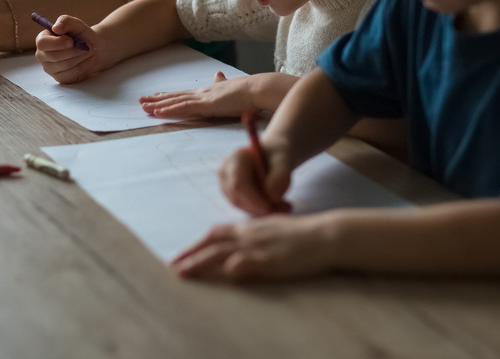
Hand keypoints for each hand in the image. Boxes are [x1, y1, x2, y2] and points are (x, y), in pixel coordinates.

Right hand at [35, 15, 114, 82]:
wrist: (94, 49)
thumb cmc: (82, 35)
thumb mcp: (76, 24)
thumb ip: (66, 21)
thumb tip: (56, 27)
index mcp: (42, 40)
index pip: (43, 43)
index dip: (58, 43)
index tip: (72, 41)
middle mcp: (42, 55)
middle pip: (55, 56)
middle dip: (74, 51)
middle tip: (86, 46)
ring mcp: (50, 68)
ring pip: (65, 65)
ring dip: (80, 57)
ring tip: (87, 51)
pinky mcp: (60, 78)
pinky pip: (71, 74)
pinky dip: (83, 66)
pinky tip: (87, 60)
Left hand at [139, 71, 256, 118]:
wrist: (257, 89)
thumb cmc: (248, 91)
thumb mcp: (231, 87)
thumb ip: (222, 82)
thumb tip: (218, 74)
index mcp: (208, 92)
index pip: (184, 94)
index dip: (169, 95)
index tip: (157, 95)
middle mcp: (202, 93)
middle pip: (175, 97)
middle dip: (157, 99)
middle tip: (141, 101)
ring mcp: (203, 98)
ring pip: (176, 102)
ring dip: (159, 105)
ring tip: (144, 107)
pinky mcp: (207, 105)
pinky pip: (184, 108)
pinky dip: (169, 110)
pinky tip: (158, 112)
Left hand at [171, 214, 336, 280]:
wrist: (325, 234)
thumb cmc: (302, 236)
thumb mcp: (273, 232)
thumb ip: (254, 239)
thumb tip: (239, 252)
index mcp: (250, 226)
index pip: (217, 233)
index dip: (198, 244)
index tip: (183, 255)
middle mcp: (250, 234)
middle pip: (214, 242)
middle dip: (192, 254)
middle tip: (174, 267)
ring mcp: (259, 246)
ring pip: (223, 252)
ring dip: (202, 262)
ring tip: (185, 272)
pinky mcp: (271, 259)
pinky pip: (248, 261)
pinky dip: (235, 265)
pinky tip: (224, 272)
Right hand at [217, 140, 291, 216]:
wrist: (274, 155)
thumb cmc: (278, 154)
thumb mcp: (284, 159)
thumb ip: (280, 175)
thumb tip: (272, 196)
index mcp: (236, 158)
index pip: (238, 185)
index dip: (253, 200)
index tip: (271, 207)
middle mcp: (226, 172)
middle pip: (237, 198)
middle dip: (260, 208)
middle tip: (286, 208)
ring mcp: (226, 185)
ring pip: (241, 206)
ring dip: (263, 211)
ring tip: (285, 205)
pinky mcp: (232, 196)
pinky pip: (245, 208)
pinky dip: (261, 211)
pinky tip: (278, 205)